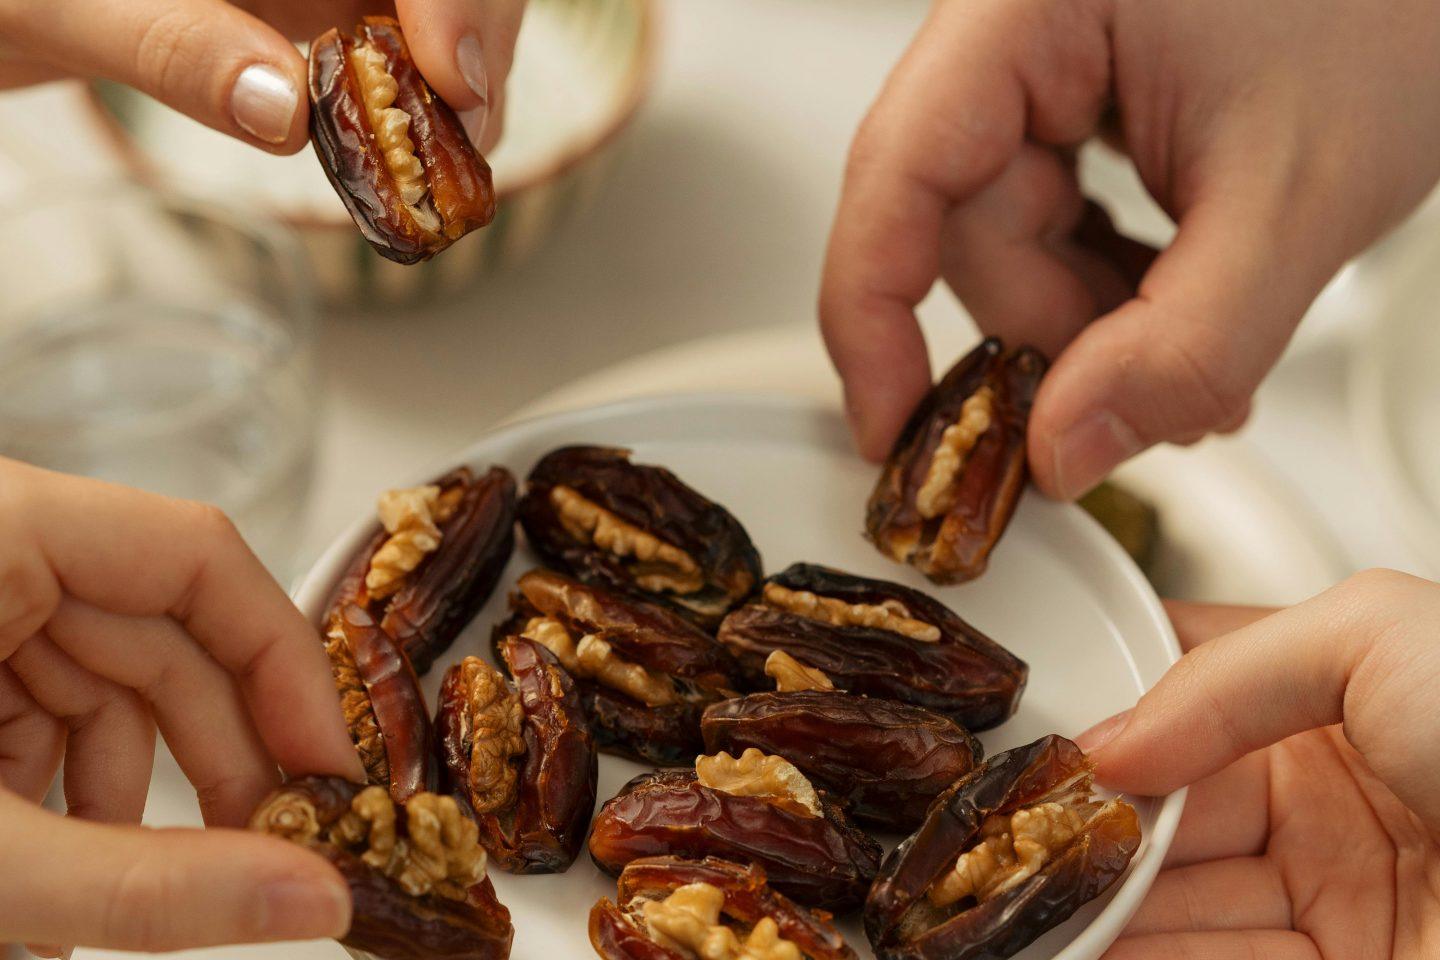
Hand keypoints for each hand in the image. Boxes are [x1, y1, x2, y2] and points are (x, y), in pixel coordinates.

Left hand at [0, 0, 525, 152]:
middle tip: (465, 132)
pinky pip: (411, 41)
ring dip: (470, 73)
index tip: (452, 73)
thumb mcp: (64, 9)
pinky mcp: (326, 5)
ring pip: (447, 3)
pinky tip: (421, 146)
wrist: (4, 8)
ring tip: (451, 153)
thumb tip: (284, 111)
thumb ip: (174, 49)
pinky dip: (433, 99)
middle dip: (479, 33)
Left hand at [0, 458, 366, 956]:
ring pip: (106, 678)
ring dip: (136, 793)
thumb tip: (309, 901)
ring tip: (134, 899)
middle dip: (218, 756)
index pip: (199, 556)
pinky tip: (59, 876)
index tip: (327, 772)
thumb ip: (144, 882)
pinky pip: (42, 703)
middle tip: (268, 857)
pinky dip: (67, 790)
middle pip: (164, 630)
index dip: (285, 666)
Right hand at [821, 0, 1439, 498]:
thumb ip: (1184, 345)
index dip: (871, 313)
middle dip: (1051, 335)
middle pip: (965, 228)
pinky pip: (1054, 221)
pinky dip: (1109, 288)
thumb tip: (1063, 448)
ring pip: (1011, 241)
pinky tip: (1177, 307)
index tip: (889, 424)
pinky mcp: (1079, 97)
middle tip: (1142, 404)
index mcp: (1031, 5)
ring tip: (1192, 357)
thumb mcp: (1296, 197)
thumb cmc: (1401, 2)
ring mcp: (1047, 63)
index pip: (898, 170)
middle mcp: (1018, 29)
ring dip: (1089, 323)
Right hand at [1077, 571, 1439, 958]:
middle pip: (1168, 807)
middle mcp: (1328, 799)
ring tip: (1040, 894)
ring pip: (1180, 897)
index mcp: (1332, 697)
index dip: (1112, 712)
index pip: (1185, 694)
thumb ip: (1226, 669)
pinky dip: (1141, 956)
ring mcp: (1334, 895)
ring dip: (1105, 899)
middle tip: (1028, 830)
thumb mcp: (1376, 634)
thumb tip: (1118, 742)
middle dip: (1095, 819)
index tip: (1048, 738)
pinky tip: (1091, 942)